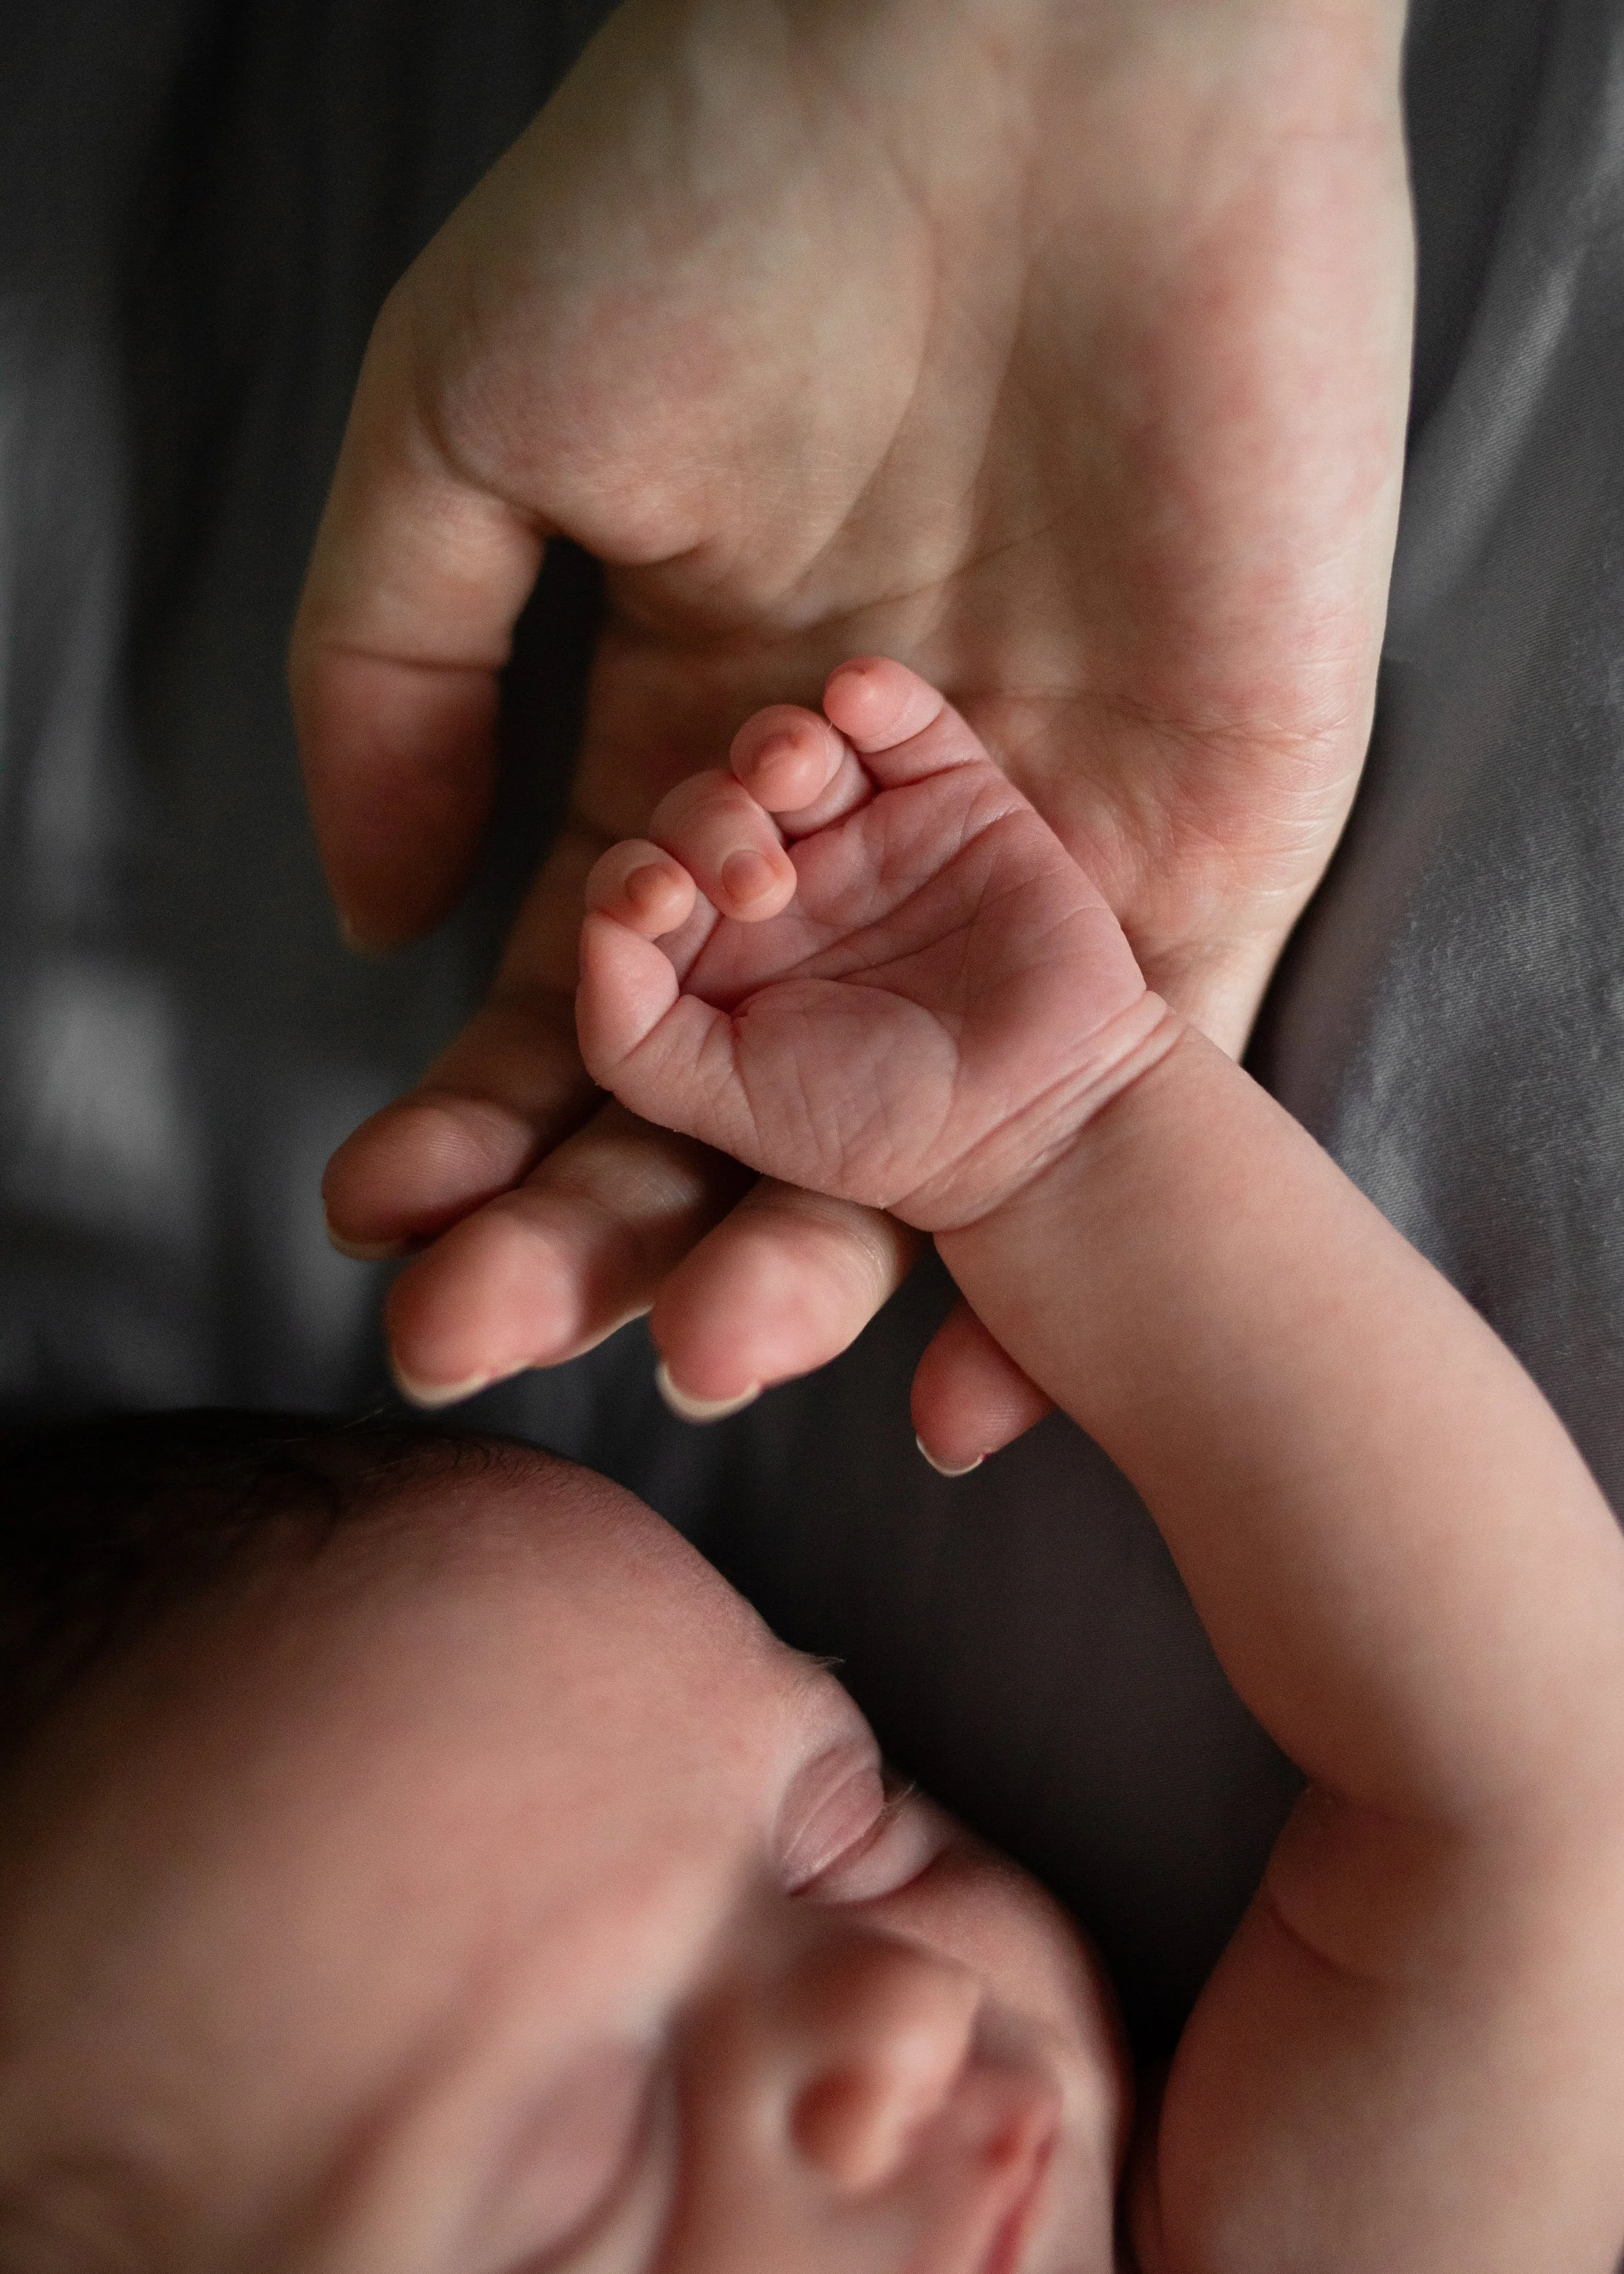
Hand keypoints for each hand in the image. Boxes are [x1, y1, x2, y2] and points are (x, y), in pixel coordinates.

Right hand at [294, 0, 1412, 1451]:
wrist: (1025, 51)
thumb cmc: (719, 193)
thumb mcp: (468, 421)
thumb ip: (396, 672)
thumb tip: (371, 913)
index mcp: (704, 758)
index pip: (588, 1003)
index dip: (488, 1122)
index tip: (395, 1223)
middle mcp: (863, 843)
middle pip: (734, 1098)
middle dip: (605, 1228)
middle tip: (491, 1330)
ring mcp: (1032, 861)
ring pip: (918, 1128)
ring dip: (805, 1266)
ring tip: (699, 1354)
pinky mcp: (1204, 850)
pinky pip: (1133, 1091)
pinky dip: (1054, 1245)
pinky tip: (956, 1392)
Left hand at [578, 658, 1161, 1238]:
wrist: (1038, 1116)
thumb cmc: (879, 1124)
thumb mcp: (728, 1104)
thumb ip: (631, 1034)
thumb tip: (594, 933)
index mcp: (719, 957)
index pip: (641, 879)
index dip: (633, 875)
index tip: (662, 901)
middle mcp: (784, 885)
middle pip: (705, 802)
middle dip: (710, 821)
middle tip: (760, 884)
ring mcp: (868, 832)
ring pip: (788, 745)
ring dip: (773, 743)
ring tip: (791, 774)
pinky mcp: (954, 797)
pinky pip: (901, 718)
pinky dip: (874, 692)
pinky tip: (855, 700)